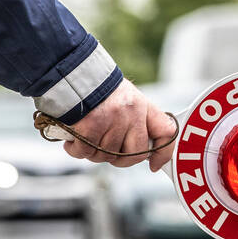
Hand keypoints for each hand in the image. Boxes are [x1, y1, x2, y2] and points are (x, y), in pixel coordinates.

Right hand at [61, 79, 177, 171]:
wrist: (72, 73)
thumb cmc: (96, 88)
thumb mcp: (125, 97)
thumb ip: (135, 119)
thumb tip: (138, 149)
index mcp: (141, 106)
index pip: (165, 132)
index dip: (163, 154)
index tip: (153, 165)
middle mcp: (130, 114)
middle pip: (134, 154)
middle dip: (121, 161)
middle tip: (107, 153)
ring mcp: (110, 122)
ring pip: (106, 156)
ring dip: (93, 153)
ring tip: (85, 139)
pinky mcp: (90, 128)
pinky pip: (85, 152)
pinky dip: (76, 150)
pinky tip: (72, 141)